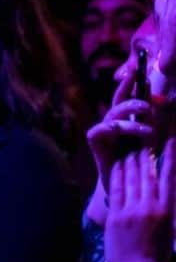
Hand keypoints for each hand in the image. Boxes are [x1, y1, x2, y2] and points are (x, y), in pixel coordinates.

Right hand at [88, 76, 154, 199]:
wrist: (129, 190)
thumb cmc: (144, 166)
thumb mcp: (157, 141)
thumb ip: (161, 122)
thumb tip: (165, 101)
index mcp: (129, 119)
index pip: (131, 96)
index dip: (134, 84)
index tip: (140, 72)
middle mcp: (115, 121)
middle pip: (119, 100)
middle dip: (130, 94)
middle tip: (147, 103)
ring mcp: (104, 130)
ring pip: (113, 113)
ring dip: (131, 118)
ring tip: (148, 130)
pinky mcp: (95, 141)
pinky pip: (102, 128)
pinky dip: (116, 128)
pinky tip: (124, 132)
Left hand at [104, 142, 173, 261]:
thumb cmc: (155, 256)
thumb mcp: (169, 231)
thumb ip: (167, 211)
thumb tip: (165, 195)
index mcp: (168, 212)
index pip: (170, 179)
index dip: (171, 158)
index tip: (171, 142)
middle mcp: (151, 208)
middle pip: (149, 175)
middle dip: (147, 156)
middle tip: (145, 142)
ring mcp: (132, 210)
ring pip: (132, 179)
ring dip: (132, 161)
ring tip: (132, 149)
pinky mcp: (116, 215)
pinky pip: (116, 189)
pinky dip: (118, 174)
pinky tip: (119, 164)